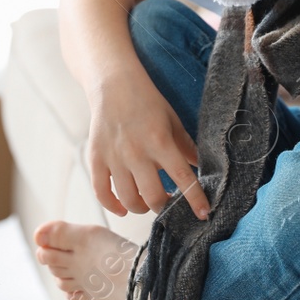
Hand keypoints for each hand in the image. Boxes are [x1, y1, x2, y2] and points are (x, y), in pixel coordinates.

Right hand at [85, 69, 209, 219]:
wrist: (113, 85)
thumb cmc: (147, 102)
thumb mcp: (172, 121)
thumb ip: (187, 147)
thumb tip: (203, 169)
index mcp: (159, 141)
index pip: (182, 177)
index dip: (194, 199)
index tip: (203, 214)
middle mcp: (136, 152)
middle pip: (153, 197)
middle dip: (165, 207)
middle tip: (169, 203)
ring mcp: (114, 157)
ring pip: (129, 200)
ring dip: (142, 208)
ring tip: (148, 203)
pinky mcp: (96, 159)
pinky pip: (101, 192)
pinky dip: (112, 206)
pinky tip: (122, 208)